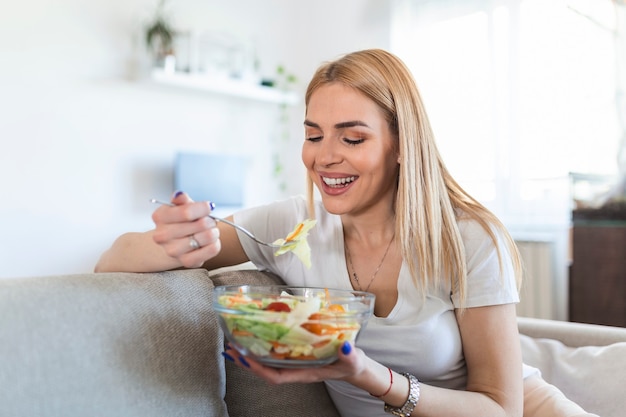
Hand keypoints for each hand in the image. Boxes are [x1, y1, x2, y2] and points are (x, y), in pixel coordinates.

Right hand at [151, 191, 220, 267]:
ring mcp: (173, 251)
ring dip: (214, 232)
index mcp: (159, 217)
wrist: (173, 244)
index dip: (203, 208)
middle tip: (209, 221)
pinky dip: (215, 244)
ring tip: (209, 231)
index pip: (187, 212)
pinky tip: (210, 242)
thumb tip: (179, 195)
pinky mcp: (186, 262)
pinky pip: (212, 250)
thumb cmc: (180, 222)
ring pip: (208, 236)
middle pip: (200, 224)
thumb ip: (181, 200)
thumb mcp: (179, 206)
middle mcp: (162, 236)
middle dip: (209, 220)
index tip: (209, 207)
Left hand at [222, 342, 368, 385]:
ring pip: (268, 360)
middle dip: (247, 361)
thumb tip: (345, 346)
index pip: (276, 376)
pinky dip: (263, 344)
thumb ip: (349, 355)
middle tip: (229, 348)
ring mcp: (295, 361)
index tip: (244, 358)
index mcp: (304, 373)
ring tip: (235, 341)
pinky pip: (275, 351)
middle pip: (265, 369)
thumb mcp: (352, 360)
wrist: (354, 365)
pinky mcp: (297, 352)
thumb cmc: (352, 365)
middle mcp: (296, 368)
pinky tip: (256, 334)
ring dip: (251, 352)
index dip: (258, 369)